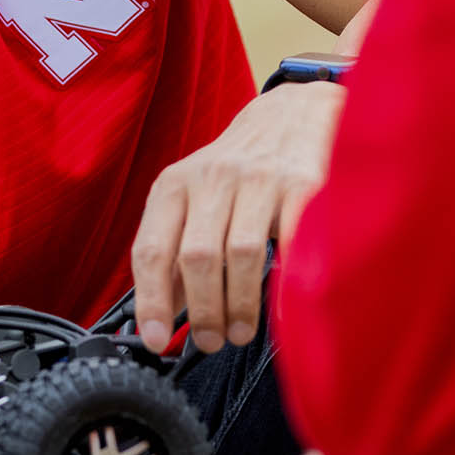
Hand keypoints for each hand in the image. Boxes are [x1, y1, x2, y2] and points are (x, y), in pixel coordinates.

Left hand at [133, 80, 342, 354]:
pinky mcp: (303, 185)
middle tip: (210, 341)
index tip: (157, 340)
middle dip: (202, 311)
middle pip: (196, 256)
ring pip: (240, 254)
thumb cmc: (240, 168)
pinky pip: (291, 244)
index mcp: (176, 185)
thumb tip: (163, 313)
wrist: (296, 112)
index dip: (152, 300)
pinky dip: (285, 285)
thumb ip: (176, 246)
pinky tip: (282, 310)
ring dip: (239, 304)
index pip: (152, 249)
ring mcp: (260, 180)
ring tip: (239, 332)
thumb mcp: (195, 195)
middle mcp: (213, 178)